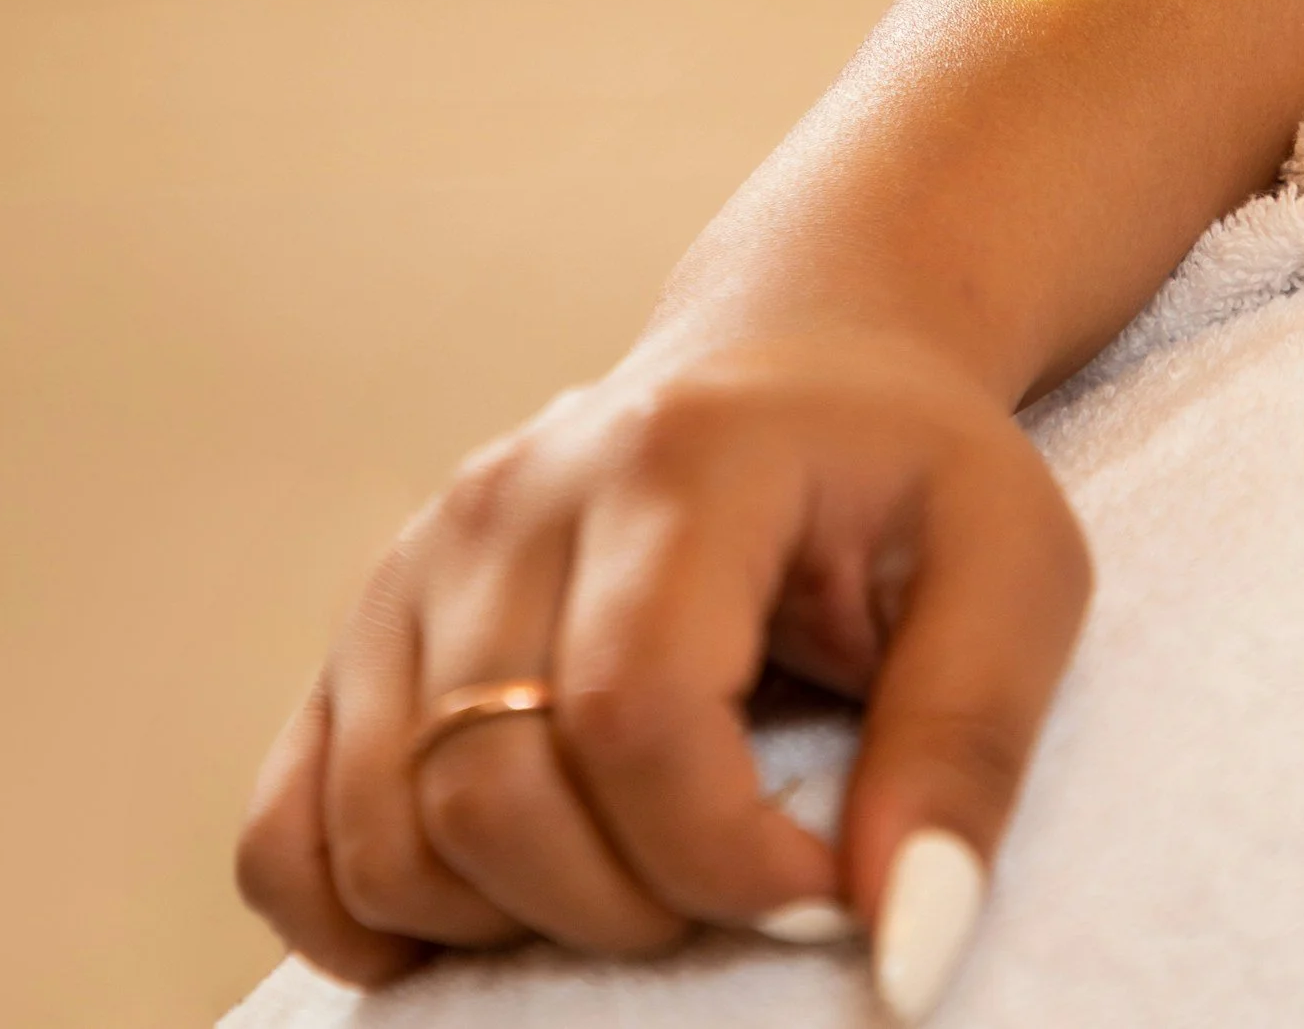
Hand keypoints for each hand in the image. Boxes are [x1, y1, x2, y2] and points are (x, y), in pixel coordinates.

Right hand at [236, 332, 1089, 1005]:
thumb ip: (969, 745)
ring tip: (644, 864)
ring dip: (515, 920)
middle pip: (493, 792)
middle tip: (743, 878)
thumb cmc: (908, 470)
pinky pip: (287, 827)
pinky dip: (362, 910)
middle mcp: (514, 498)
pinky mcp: (369, 626)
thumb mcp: (1015, 569)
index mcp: (676, 461)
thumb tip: (900, 946)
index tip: (827, 887)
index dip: (729, 861)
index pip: (636, 716)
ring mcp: (420, 559)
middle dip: (631, 908)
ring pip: (387, 831)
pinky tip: (485, 908)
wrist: (796, 355)